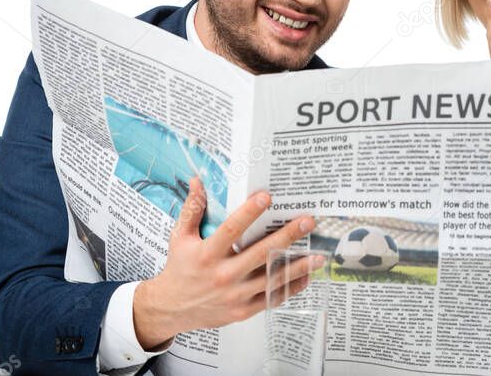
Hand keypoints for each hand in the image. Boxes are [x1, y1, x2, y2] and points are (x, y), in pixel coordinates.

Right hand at [133, 177, 322, 348]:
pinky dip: (290, 288)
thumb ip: (192, 209)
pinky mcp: (242, 310)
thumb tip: (197, 181)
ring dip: (297, 266)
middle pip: (260, 253)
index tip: (266, 197)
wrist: (172, 308)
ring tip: (318, 255)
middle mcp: (223, 275)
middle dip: (287, 236)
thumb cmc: (180, 268)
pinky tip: (305, 277)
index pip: (231, 229)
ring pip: (271, 279)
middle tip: (307, 222)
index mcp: (207, 254)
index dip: (249, 212)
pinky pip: (270, 298)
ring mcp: (234, 295)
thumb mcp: (180, 237)